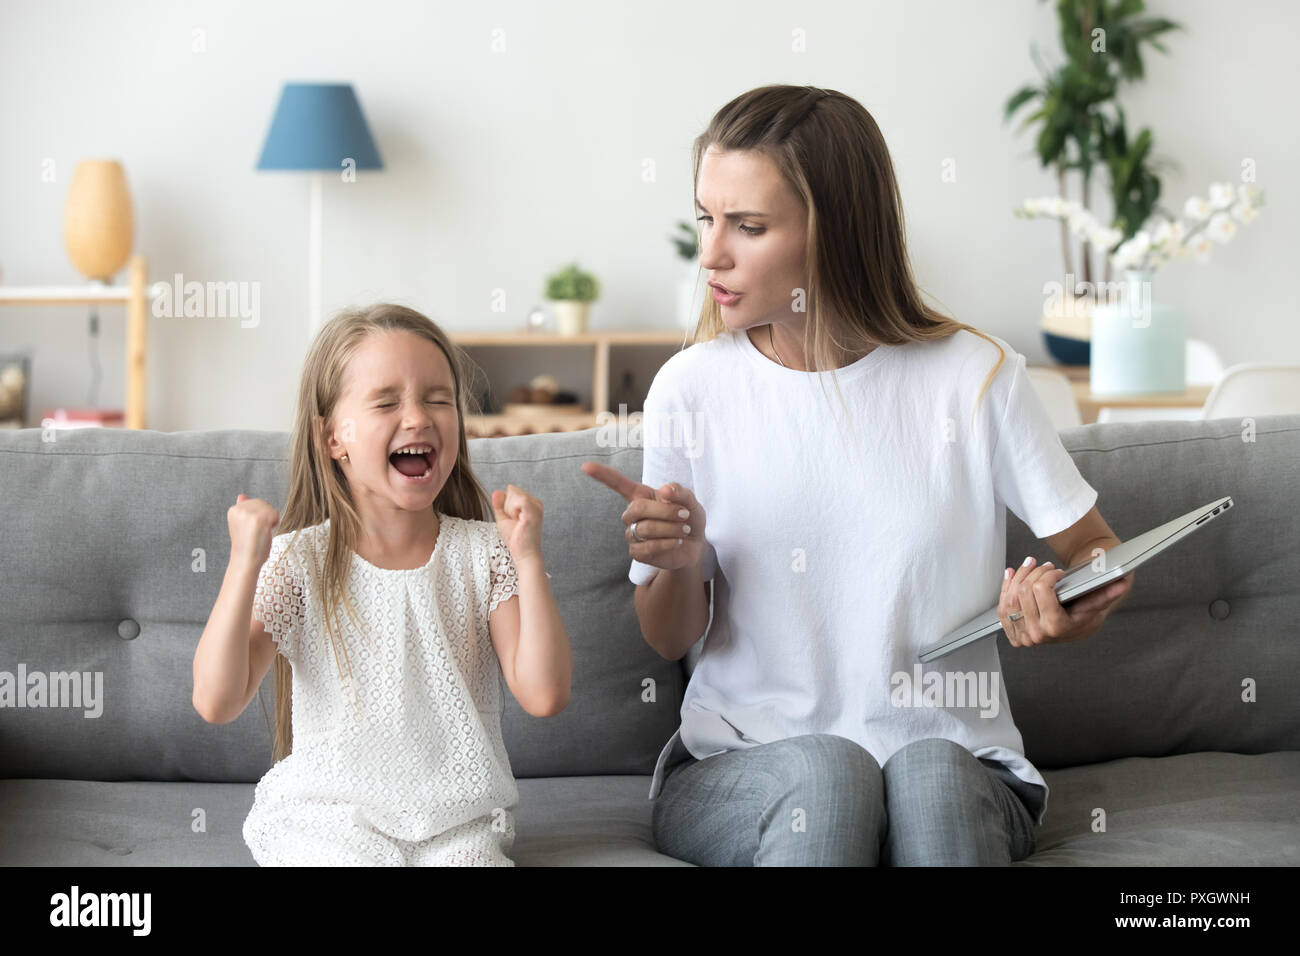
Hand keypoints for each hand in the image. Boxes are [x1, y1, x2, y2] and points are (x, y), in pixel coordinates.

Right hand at [228, 493, 279, 566]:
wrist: (245, 562)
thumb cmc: (247, 546)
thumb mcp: (242, 525)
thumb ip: (243, 509)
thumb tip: (242, 496)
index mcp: (233, 510)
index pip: (256, 503)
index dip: (259, 517)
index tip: (252, 529)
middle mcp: (238, 509)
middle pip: (263, 503)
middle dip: (265, 517)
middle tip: (257, 532)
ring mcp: (248, 513)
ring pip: (270, 508)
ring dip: (270, 521)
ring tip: (260, 532)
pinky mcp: (258, 519)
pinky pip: (275, 514)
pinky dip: (274, 523)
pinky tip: (266, 532)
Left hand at [491, 484, 542, 563]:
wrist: (524, 554)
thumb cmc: (515, 539)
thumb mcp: (503, 519)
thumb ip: (499, 504)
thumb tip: (496, 492)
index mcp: (531, 503)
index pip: (511, 490)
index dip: (506, 505)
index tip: (514, 520)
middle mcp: (536, 502)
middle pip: (511, 490)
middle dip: (508, 506)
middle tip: (516, 523)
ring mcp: (536, 505)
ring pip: (513, 493)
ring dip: (510, 510)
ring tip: (518, 523)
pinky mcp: (534, 509)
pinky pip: (518, 499)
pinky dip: (513, 510)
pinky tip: (519, 521)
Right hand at [581, 462, 704, 571]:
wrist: (694, 545)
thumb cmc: (688, 518)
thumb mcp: (690, 501)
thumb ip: (679, 492)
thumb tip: (663, 491)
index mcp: (640, 496)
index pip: (617, 483)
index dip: (602, 474)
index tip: (585, 466)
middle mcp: (631, 514)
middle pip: (638, 508)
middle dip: (665, 512)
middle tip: (685, 515)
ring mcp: (631, 534)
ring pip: (645, 529)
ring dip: (670, 529)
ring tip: (684, 530)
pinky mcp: (636, 552)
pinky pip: (647, 547)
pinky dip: (667, 544)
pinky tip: (676, 542)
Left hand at [999, 555, 1133, 647]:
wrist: (1073, 631)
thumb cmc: (1083, 616)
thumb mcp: (1095, 604)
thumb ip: (1107, 593)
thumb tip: (1122, 584)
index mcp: (1056, 627)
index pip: (1040, 590)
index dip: (1047, 575)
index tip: (1057, 572)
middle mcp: (1036, 634)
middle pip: (1023, 591)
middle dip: (1034, 572)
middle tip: (1045, 566)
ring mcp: (1022, 634)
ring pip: (1010, 597)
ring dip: (1019, 576)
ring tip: (1030, 565)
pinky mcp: (1013, 632)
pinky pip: (1002, 606)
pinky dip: (1006, 586)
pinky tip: (1012, 573)